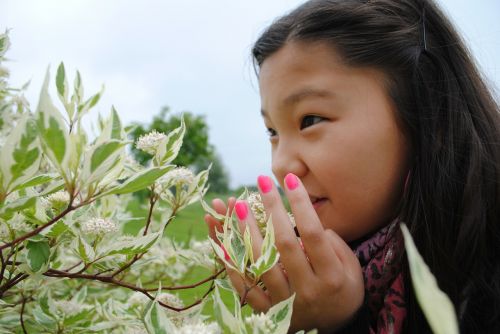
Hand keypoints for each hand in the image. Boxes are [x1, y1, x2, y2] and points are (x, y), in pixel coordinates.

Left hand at [205, 174, 364, 332]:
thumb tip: (314, 224)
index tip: (290, 179)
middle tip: (261, 181)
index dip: (301, 204)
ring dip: (247, 231)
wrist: (334, 328)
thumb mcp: (353, 269)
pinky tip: (223, 241)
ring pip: (260, 262)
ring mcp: (284, 302)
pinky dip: (232, 264)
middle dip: (272, 208)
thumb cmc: (344, 290)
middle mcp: (306, 290)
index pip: (313, 234)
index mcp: (331, 276)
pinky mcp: (268, 310)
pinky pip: (246, 287)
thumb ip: (336, 245)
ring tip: (238, 205)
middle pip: (284, 243)